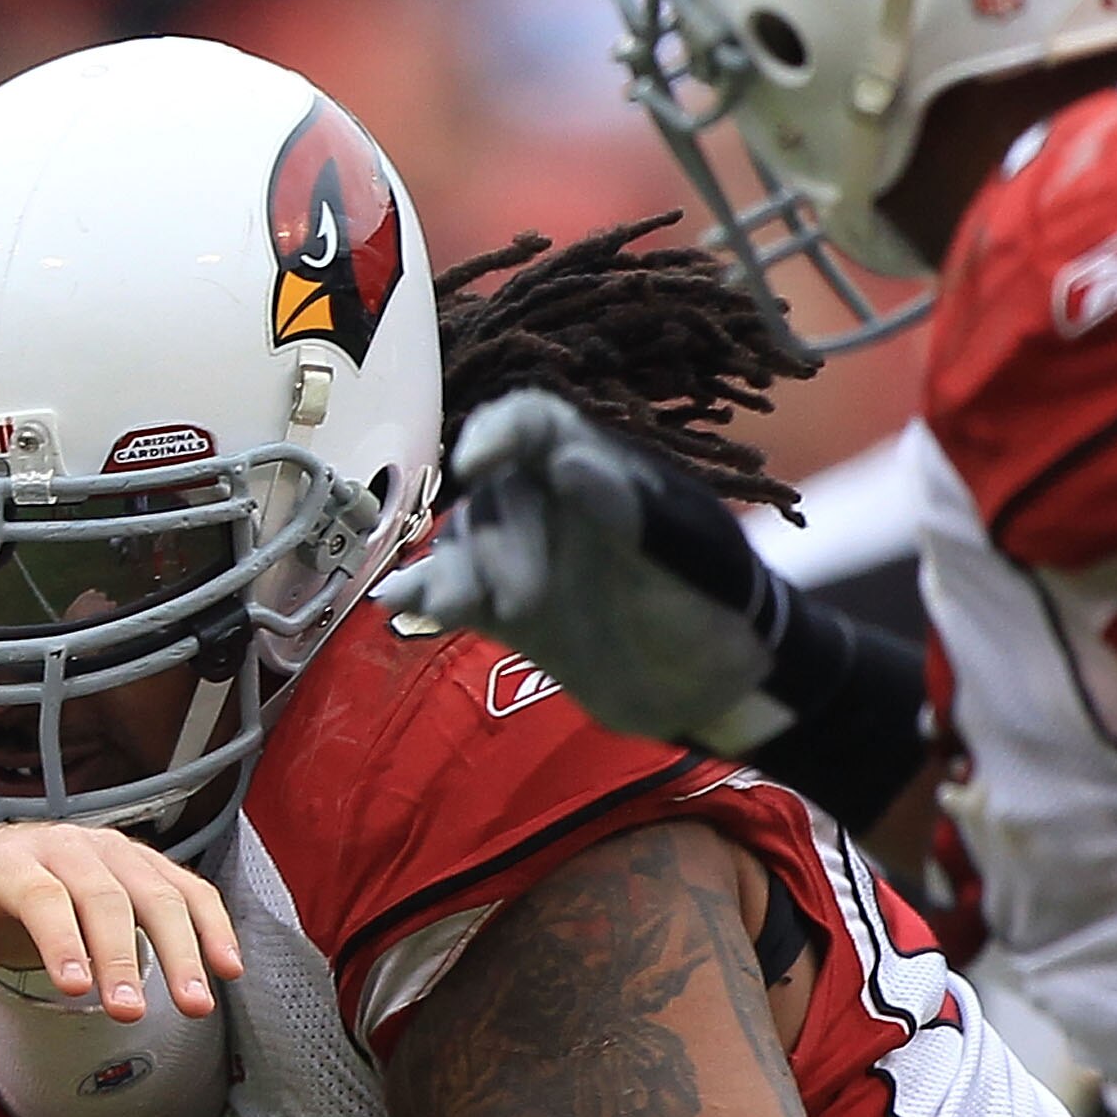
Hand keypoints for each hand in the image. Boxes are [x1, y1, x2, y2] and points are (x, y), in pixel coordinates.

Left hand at [0, 822, 242, 1021]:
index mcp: (7, 859)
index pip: (40, 894)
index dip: (61, 939)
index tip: (76, 991)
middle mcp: (64, 845)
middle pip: (103, 895)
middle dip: (121, 956)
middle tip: (130, 1015)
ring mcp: (110, 850)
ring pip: (154, 891)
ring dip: (181, 948)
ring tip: (196, 1006)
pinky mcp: (142, 864)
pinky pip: (186, 887)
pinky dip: (212, 924)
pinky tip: (229, 968)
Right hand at [373, 389, 784, 747]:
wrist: (713, 692)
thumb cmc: (716, 608)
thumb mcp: (690, 557)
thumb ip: (629, 510)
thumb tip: (567, 462)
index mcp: (601, 474)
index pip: (537, 424)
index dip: (499, 430)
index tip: (475, 463)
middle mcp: (554, 508)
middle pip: (495, 493)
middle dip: (497, 538)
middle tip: (527, 598)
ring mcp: (524, 560)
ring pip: (464, 543)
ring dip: (453, 569)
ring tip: (457, 607)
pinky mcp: (504, 612)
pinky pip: (451, 593)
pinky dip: (423, 596)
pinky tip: (400, 606)